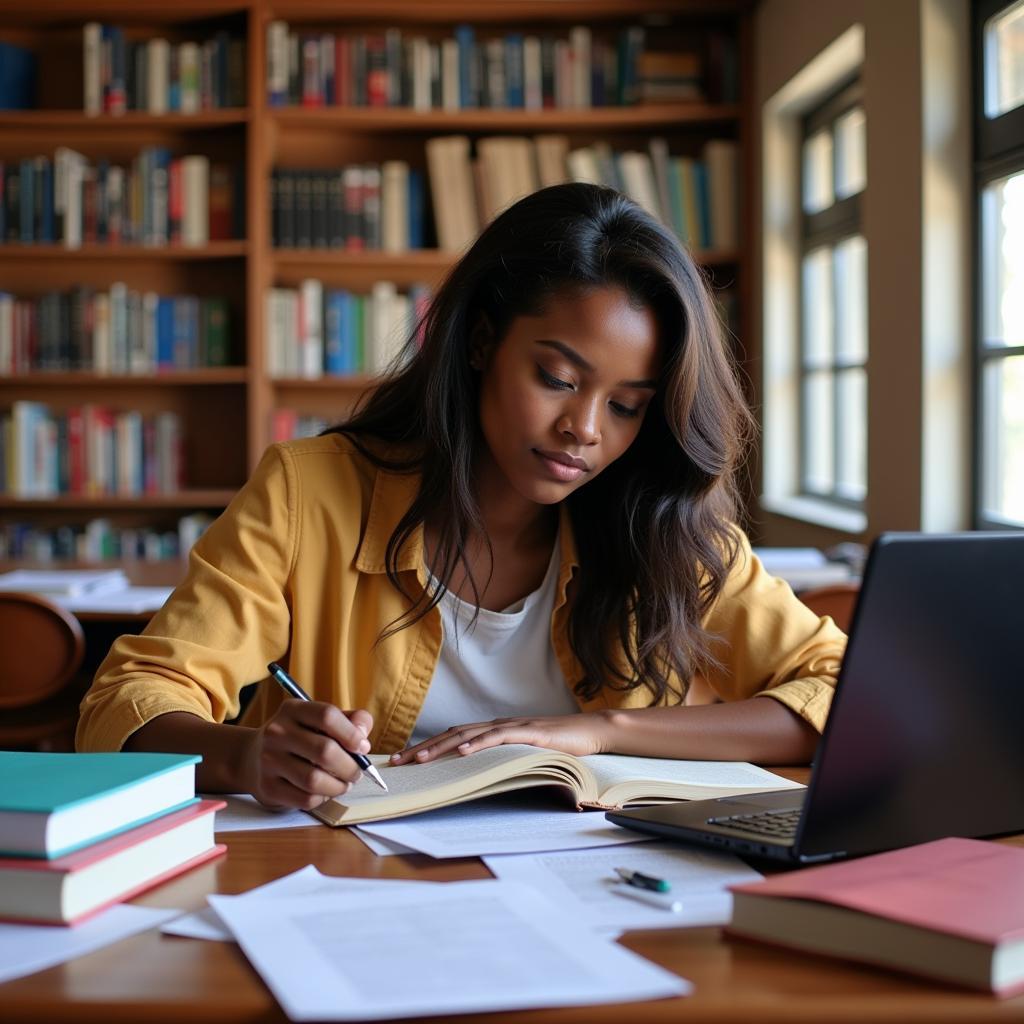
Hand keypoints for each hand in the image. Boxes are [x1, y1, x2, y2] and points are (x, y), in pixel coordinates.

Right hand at [241, 700, 373, 810]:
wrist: (252, 757)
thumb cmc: (300, 738)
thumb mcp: (320, 721)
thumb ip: (350, 721)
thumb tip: (363, 739)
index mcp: (293, 710)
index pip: (327, 716)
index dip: (351, 733)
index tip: (363, 747)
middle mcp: (277, 732)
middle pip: (325, 750)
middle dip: (350, 766)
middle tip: (357, 773)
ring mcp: (268, 760)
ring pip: (315, 780)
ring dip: (338, 786)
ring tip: (343, 784)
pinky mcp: (267, 787)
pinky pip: (305, 799)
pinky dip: (322, 799)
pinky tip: (323, 792)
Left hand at [388, 712, 611, 765]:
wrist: (591, 732)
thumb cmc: (561, 746)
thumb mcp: (525, 756)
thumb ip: (504, 760)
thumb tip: (479, 775)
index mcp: (495, 731)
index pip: (455, 737)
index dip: (429, 747)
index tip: (405, 760)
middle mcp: (499, 725)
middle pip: (453, 734)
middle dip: (424, 748)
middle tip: (397, 762)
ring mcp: (513, 727)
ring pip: (468, 734)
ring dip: (441, 746)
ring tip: (419, 758)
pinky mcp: (528, 734)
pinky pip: (497, 737)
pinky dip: (477, 744)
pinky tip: (460, 751)